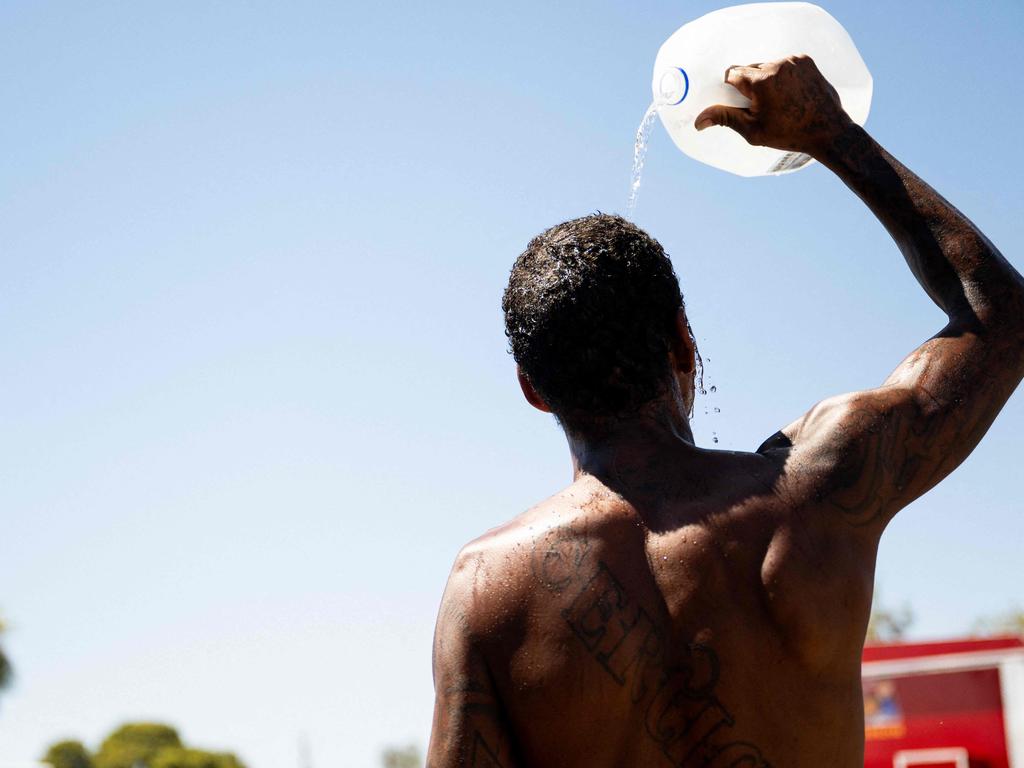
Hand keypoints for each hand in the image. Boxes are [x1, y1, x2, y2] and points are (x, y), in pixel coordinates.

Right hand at [694, 55, 851, 156]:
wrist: (827, 130)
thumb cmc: (789, 133)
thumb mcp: (753, 130)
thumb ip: (726, 118)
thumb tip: (699, 121)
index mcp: (761, 81)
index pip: (733, 73)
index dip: (733, 88)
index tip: (741, 101)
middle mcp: (777, 65)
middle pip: (750, 68)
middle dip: (750, 84)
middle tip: (760, 105)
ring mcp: (793, 61)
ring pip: (767, 65)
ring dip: (766, 79)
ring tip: (777, 100)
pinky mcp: (805, 60)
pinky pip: (784, 63)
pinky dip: (782, 75)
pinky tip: (789, 92)